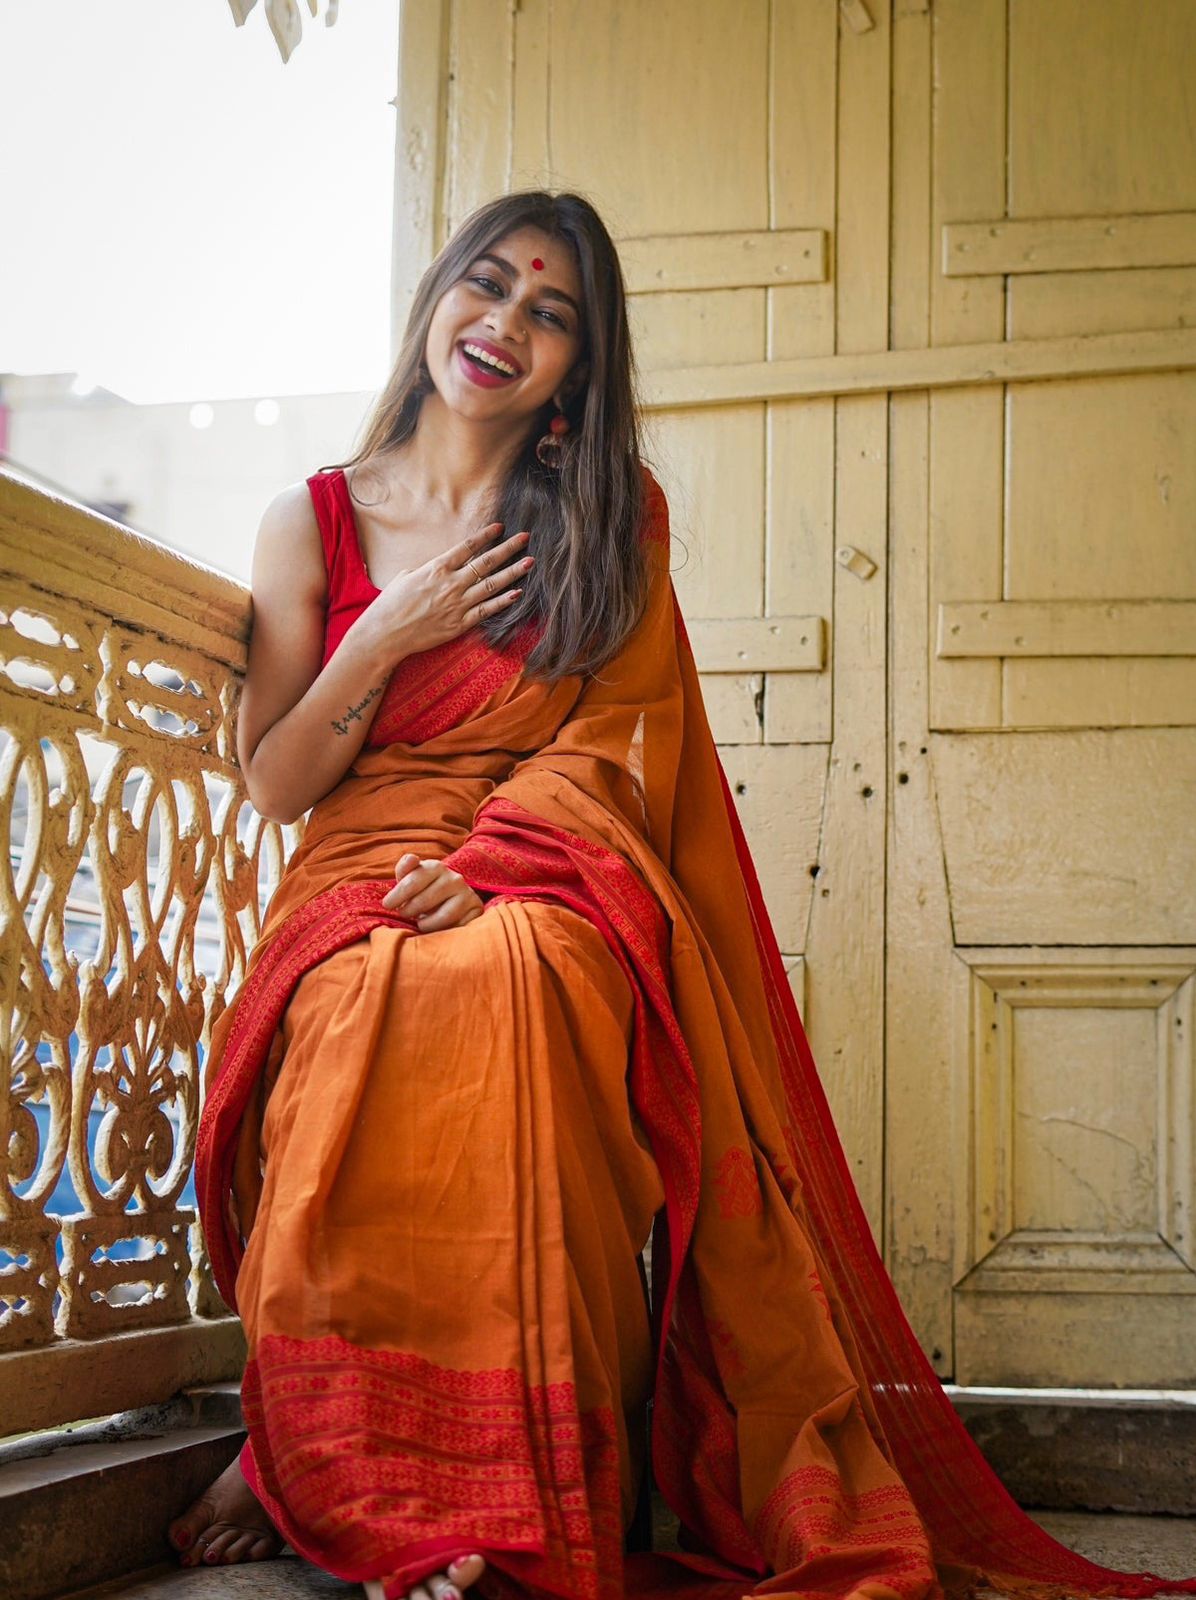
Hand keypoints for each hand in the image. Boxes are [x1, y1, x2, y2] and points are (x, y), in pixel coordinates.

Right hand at [362, 522, 533, 660]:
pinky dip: (503, 601)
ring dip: (513, 572)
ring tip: (530, 562)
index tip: (501, 527)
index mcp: (436, 568)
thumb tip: (442, 567)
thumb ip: (429, 570)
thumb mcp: (406, 576)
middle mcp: (451, 583)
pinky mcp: (460, 624)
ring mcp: (458, 604)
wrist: (385, 634)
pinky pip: (487, 611)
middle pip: (486, 562)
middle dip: (508, 548)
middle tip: (525, 538)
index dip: (486, 536)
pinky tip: (518, 593)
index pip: (467, 547)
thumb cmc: (391, 604)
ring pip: (492, 584)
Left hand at [381, 851, 484, 930]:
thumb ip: (405, 868)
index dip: (397, 895)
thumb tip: (411, 858)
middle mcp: (454, 878)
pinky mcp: (476, 910)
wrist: (450, 900)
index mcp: (435, 867)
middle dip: (409, 910)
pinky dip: (444, 931)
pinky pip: (458, 926)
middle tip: (405, 914)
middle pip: (425, 900)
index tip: (388, 905)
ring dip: (426, 924)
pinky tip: (438, 928)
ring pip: (444, 916)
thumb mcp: (410, 878)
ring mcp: (467, 894)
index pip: (413, 881)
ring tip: (420, 923)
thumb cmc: (423, 890)